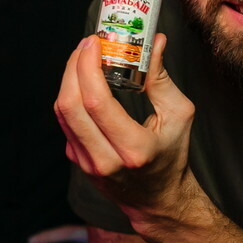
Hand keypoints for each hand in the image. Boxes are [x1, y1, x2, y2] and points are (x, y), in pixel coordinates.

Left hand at [54, 34, 195, 220]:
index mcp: (133, 149)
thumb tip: (153, 42)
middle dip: (74, 67)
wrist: (158, 200)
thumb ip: (162, 78)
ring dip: (69, 79)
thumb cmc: (172, 156)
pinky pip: (67, 122)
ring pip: (63, 113)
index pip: (97, 103)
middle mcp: (105, 160)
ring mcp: (87, 164)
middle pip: (71, 106)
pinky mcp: (78, 162)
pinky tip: (85, 82)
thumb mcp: (179, 116)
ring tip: (84, 58)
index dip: (88, 67)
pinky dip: (72, 96)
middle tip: (87, 45)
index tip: (94, 43)